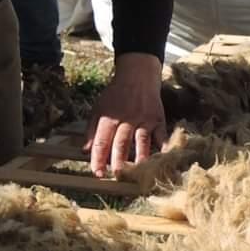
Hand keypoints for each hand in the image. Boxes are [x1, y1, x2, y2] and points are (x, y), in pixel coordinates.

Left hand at [87, 52, 167, 177]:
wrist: (138, 75)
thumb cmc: (116, 94)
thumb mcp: (99, 108)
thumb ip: (92, 129)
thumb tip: (86, 150)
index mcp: (110, 117)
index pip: (102, 140)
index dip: (99, 157)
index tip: (97, 172)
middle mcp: (127, 118)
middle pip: (121, 142)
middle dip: (118, 160)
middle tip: (116, 175)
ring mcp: (144, 119)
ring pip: (141, 140)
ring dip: (139, 157)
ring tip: (137, 172)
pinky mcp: (158, 119)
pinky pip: (161, 134)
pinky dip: (163, 146)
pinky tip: (162, 158)